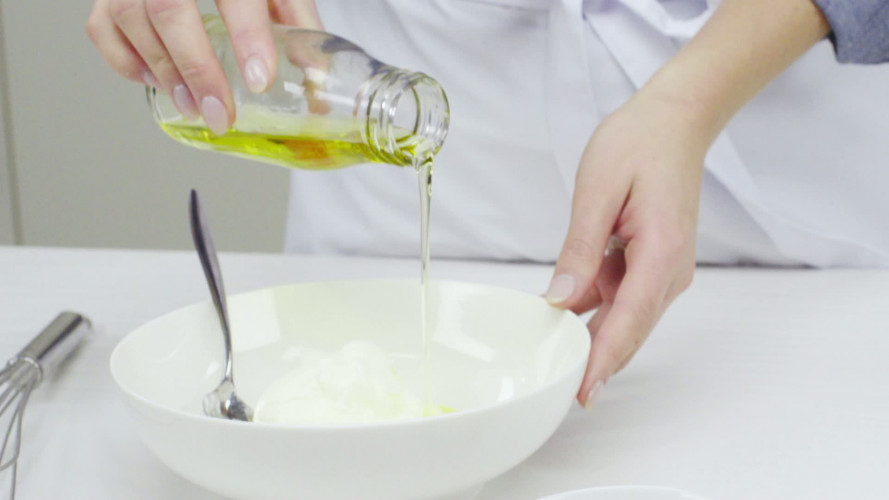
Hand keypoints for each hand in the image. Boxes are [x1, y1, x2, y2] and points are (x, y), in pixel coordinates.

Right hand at [86, 0, 322, 132]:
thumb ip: (298, 27)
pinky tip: (157, 80)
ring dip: (163, 71)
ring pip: (129, 16)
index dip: (248, 37)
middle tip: (219, 113)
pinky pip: (102, 28)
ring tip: (192, 106)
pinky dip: (126, 62)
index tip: (259, 80)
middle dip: (196, 68)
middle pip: (169, 7)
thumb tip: (318, 86)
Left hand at [545, 91, 706, 407]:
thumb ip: (580, 248)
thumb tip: (560, 298)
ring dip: (591, 334)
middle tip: (555, 388)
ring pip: (624, 317)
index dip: (603, 360)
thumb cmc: (639, 144)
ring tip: (552, 355)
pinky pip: (622, 297)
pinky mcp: (654, 264)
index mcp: (661, 253)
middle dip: (594, 361)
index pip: (628, 320)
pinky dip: (596, 308)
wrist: (674, 121)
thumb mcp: (597, 191)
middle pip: (629, 329)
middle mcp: (670, 270)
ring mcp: (665, 270)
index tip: (581, 392)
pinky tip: (565, 312)